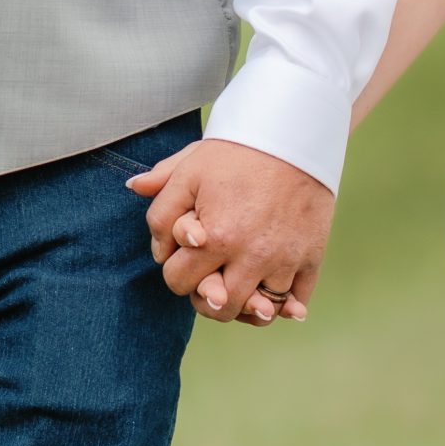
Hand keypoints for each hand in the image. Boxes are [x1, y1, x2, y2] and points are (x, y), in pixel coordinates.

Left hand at [126, 139, 331, 326]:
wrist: (297, 133)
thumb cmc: (238, 151)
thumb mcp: (190, 167)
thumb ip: (161, 196)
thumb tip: (133, 192)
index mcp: (216, 238)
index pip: (178, 282)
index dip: (176, 269)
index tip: (186, 255)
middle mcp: (252, 257)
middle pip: (219, 308)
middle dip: (206, 295)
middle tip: (209, 276)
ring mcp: (285, 260)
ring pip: (260, 312)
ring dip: (245, 303)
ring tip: (239, 283)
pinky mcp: (312, 257)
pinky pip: (297, 303)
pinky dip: (285, 306)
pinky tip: (271, 292)